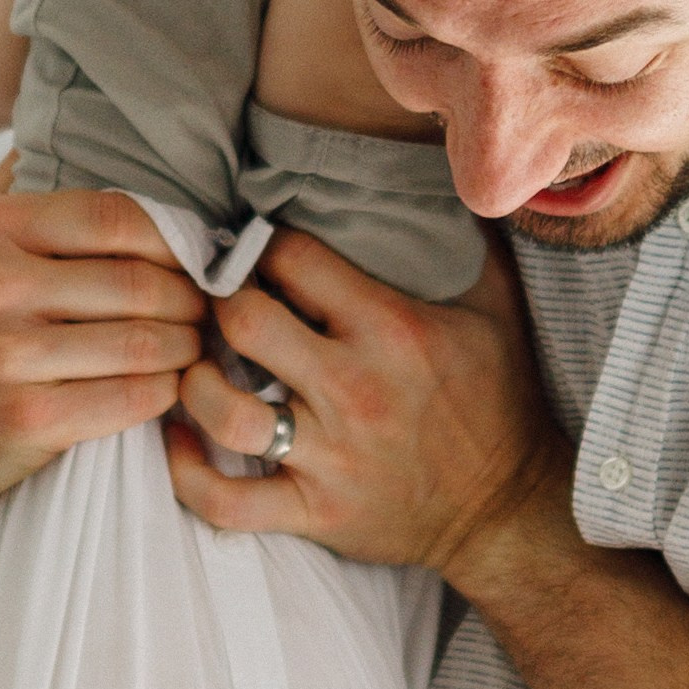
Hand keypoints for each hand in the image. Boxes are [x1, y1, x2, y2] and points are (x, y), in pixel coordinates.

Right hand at [0, 170, 208, 594]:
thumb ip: (17, 185)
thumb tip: (76, 110)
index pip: (116, 216)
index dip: (175, 240)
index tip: (196, 259)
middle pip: (140, 282)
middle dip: (191, 301)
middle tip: (208, 313)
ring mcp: (4, 353)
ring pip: (145, 343)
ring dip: (185, 351)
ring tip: (193, 350)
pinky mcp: (22, 418)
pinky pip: (130, 399)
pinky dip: (163, 396)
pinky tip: (165, 392)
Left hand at [166, 229, 574, 585]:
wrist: (508, 510)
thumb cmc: (498, 402)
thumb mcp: (498, 310)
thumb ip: (468, 243)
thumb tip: (458, 177)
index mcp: (391, 327)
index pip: (293, 258)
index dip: (262, 247)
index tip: (255, 257)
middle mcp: (354, 388)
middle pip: (244, 324)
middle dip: (217, 305)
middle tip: (212, 307)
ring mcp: (330, 455)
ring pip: (225, 413)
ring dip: (194, 385)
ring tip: (194, 368)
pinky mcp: (315, 511)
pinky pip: (226, 501)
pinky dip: (187, 473)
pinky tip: (180, 441)